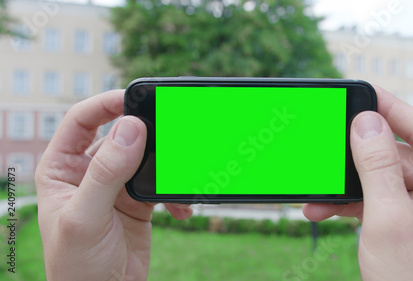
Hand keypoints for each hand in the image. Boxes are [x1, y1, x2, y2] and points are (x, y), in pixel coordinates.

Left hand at [35, 90, 192, 280]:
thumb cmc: (77, 266)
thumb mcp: (85, 217)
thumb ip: (106, 172)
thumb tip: (131, 130)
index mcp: (61, 168)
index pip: (81, 120)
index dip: (106, 104)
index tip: (135, 99)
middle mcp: (88, 171)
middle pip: (118, 132)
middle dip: (143, 131)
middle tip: (166, 131)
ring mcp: (116, 184)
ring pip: (144, 156)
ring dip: (163, 163)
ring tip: (177, 173)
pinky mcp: (138, 200)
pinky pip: (161, 182)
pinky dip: (174, 192)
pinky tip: (179, 208)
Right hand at [303, 86, 412, 279]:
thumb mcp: (389, 222)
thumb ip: (377, 167)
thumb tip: (366, 124)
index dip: (393, 110)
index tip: (364, 92)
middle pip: (402, 156)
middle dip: (359, 159)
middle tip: (328, 148)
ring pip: (387, 180)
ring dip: (351, 187)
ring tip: (319, 195)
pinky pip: (384, 200)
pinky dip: (356, 204)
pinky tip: (328, 208)